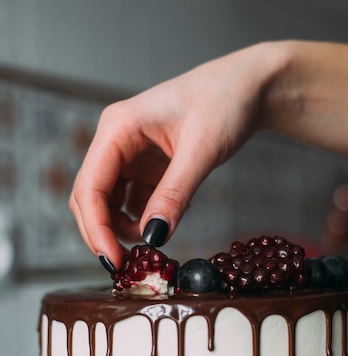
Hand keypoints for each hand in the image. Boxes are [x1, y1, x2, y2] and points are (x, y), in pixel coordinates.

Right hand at [69, 44, 274, 267]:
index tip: (114, 261)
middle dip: (103, 233)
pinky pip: (134, 201)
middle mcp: (116, 141)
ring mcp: (130, 154)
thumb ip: (174, 196)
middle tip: (126, 265)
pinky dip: (145, 218)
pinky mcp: (146, 166)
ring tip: (154, 239)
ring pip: (109, 203)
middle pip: (91, 197)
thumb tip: (153, 238)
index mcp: (118, 128)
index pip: (91, 186)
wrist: (248, 89)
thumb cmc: (224, 103)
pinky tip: (169, 216)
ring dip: (124, 228)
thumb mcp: (200, 152)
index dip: (96, 228)